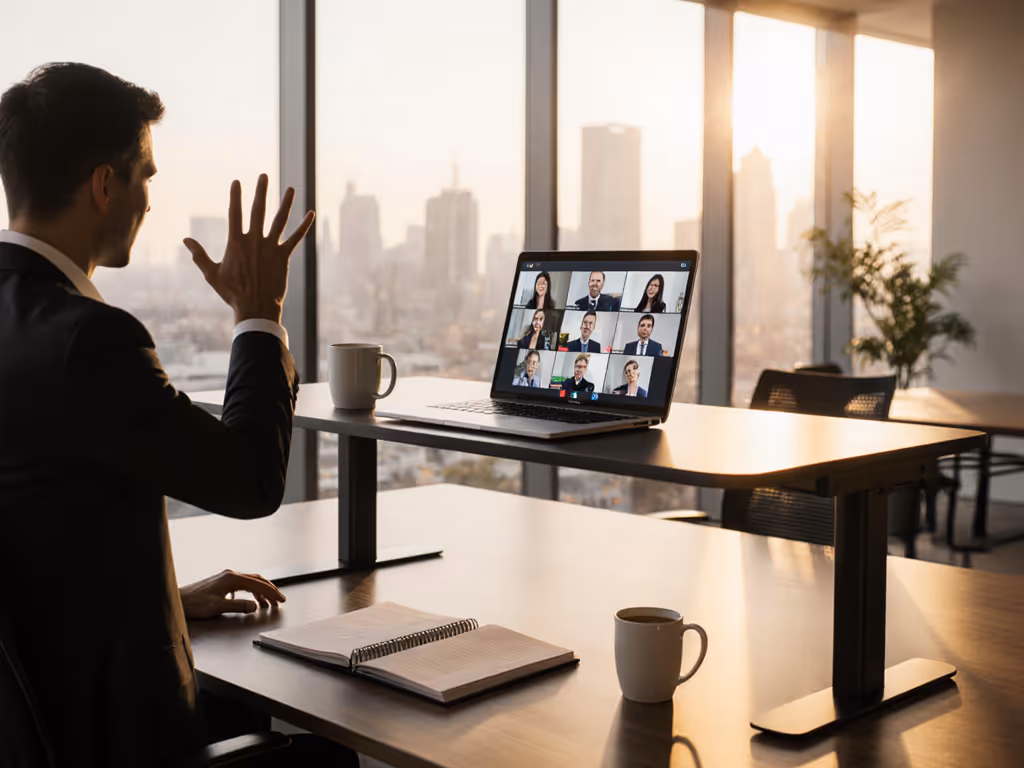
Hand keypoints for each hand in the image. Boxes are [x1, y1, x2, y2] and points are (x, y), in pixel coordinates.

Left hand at [179, 569, 285, 619]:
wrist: (179, 600)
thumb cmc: (195, 603)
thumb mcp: (218, 607)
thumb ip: (238, 606)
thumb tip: (255, 606)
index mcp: (232, 579)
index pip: (259, 585)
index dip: (272, 593)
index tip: (281, 600)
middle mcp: (231, 575)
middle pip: (258, 580)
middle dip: (270, 590)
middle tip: (279, 601)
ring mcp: (227, 577)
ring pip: (251, 582)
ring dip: (261, 592)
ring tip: (267, 604)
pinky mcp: (222, 582)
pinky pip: (243, 584)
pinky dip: (251, 592)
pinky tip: (251, 600)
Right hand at [183, 174, 314, 324]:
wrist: (255, 308)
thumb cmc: (232, 293)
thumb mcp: (211, 273)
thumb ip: (199, 255)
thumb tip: (186, 240)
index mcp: (236, 243)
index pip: (235, 213)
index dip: (236, 197)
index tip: (237, 182)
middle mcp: (254, 241)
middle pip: (258, 210)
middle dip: (261, 192)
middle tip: (263, 176)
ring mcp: (271, 248)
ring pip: (280, 220)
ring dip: (286, 203)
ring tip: (291, 188)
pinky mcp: (284, 257)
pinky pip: (296, 238)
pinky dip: (304, 226)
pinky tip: (311, 213)